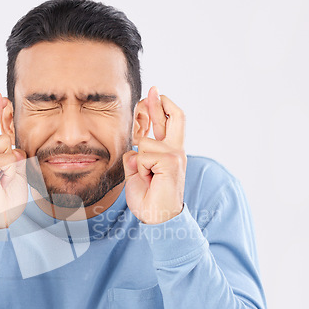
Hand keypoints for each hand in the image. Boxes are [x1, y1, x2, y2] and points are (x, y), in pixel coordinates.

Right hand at [0, 90, 26, 228]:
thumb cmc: (3, 196)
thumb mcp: (11, 166)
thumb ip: (10, 146)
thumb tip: (13, 123)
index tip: (2, 97)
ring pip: (4, 141)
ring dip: (14, 157)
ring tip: (8, 176)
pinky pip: (9, 157)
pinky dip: (14, 170)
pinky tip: (6, 181)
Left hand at [122, 86, 186, 224]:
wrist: (157, 219)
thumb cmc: (148, 199)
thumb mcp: (137, 172)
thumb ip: (136, 156)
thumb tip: (133, 145)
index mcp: (168, 153)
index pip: (166, 124)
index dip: (156, 110)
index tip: (146, 98)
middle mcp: (175, 151)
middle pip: (175, 116)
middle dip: (159, 103)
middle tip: (151, 89)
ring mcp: (175, 155)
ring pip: (145, 142)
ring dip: (139, 161)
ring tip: (146, 178)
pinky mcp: (172, 161)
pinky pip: (144, 154)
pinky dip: (140, 168)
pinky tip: (149, 180)